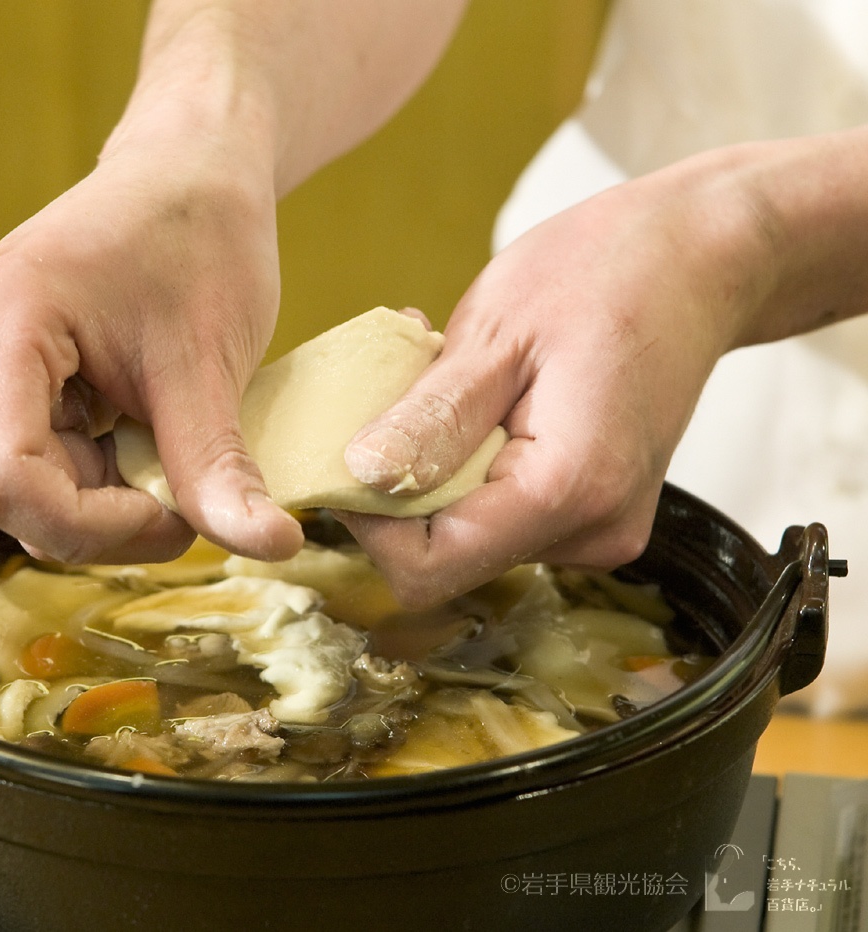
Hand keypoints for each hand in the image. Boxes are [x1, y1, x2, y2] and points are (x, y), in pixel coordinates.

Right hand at [0, 135, 302, 564]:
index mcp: (1, 321)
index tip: (174, 514)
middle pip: (12, 496)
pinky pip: (29, 465)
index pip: (2, 481)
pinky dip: (93, 476)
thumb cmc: (199, 239)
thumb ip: (220, 468)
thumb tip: (272, 548)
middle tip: (190, 489)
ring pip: (23, 490)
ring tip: (166, 439)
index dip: (89, 525)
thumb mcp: (212, 362)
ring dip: (103, 498)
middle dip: (107, 518)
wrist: (185, 173)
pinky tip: (136, 428)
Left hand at [340, 156, 769, 605]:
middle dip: (399, 487)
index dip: (368, 523)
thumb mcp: (500, 330)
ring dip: (434, 469)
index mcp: (568, 490)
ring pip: (467, 534)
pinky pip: (499, 510)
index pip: (429, 567)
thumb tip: (357, 476)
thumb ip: (431, 416)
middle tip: (395, 397)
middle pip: (445, 554)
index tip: (345, 455)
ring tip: (449, 384)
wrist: (701, 259)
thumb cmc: (610, 272)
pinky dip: (469, 464)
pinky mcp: (588, 511)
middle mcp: (589, 531)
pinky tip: (479, 400)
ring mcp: (595, 528)